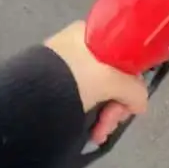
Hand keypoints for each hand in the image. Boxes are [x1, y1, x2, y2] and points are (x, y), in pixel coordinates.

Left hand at [44, 21, 148, 143]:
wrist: (29, 98)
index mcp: (89, 34)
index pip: (124, 56)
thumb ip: (136, 91)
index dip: (131, 82)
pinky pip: (83, 100)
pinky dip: (91, 116)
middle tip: (110, 124)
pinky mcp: (54, 85)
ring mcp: (65, 66)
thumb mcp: (114, 81)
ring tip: (99, 134)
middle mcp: (77, 47)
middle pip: (113, 78)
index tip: (129, 102)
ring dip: (105, 116)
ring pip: (99, 92)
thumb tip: (139, 105)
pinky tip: (92, 132)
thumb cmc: (74, 78)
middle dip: (116, 106)